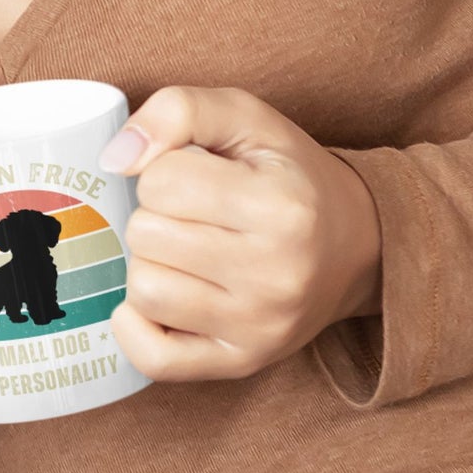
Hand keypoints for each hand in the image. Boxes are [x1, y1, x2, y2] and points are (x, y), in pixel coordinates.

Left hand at [100, 86, 381, 381]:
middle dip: (155, 216)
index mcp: (280, 206)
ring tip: (182, 252)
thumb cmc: (287, 174)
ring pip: (144, 291)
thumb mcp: (246, 117)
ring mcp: (260, 326)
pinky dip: (137, 327)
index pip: (160, 180)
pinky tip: (159, 299)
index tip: (195, 177)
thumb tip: (115, 158)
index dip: (164, 170)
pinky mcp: (243, 362)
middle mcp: (276, 273)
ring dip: (149, 264)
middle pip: (145, 235)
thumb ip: (179, 110)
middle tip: (190, 216)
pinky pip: (153, 358)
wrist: (357, 245)